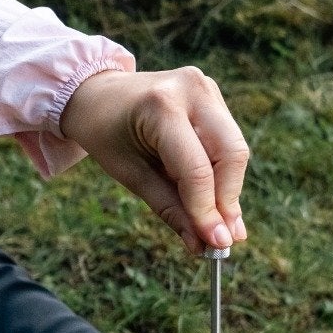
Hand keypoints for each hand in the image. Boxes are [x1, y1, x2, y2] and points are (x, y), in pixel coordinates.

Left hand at [59, 66, 249, 255]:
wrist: (98, 93)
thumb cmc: (106, 133)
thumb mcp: (129, 173)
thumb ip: (169, 207)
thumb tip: (202, 244)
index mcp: (161, 106)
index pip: (196, 168)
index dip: (208, 210)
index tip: (217, 244)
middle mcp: (191, 90)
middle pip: (230, 154)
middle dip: (229, 199)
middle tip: (226, 239)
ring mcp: (206, 88)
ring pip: (235, 149)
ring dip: (229, 189)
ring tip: (220, 224)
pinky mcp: (212, 95)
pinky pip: (228, 141)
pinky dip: (222, 172)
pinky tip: (212, 196)